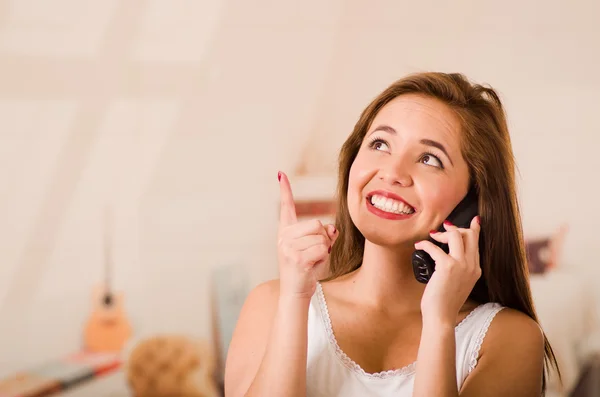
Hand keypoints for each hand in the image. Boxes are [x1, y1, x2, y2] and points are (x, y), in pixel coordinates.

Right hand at [277, 171, 337, 300]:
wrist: (295, 293)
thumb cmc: (306, 270)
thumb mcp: (315, 249)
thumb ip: (323, 235)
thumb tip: (332, 228)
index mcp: (285, 232)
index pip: (286, 207)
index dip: (285, 190)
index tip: (281, 174)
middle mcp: (284, 237)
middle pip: (316, 224)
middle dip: (323, 238)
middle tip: (315, 254)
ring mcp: (289, 247)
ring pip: (321, 237)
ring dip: (324, 250)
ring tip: (313, 261)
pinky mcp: (297, 258)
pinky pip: (322, 249)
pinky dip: (324, 258)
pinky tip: (312, 267)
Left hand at [415, 216, 480, 325]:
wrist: (441, 316)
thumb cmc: (445, 302)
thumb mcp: (459, 284)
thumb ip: (461, 270)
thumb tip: (450, 257)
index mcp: (476, 270)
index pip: (477, 244)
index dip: (474, 230)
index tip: (474, 220)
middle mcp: (472, 265)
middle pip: (469, 235)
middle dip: (455, 228)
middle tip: (443, 229)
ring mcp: (461, 265)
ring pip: (456, 235)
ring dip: (442, 233)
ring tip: (432, 237)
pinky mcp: (447, 267)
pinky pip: (435, 247)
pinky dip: (425, 244)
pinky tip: (419, 246)